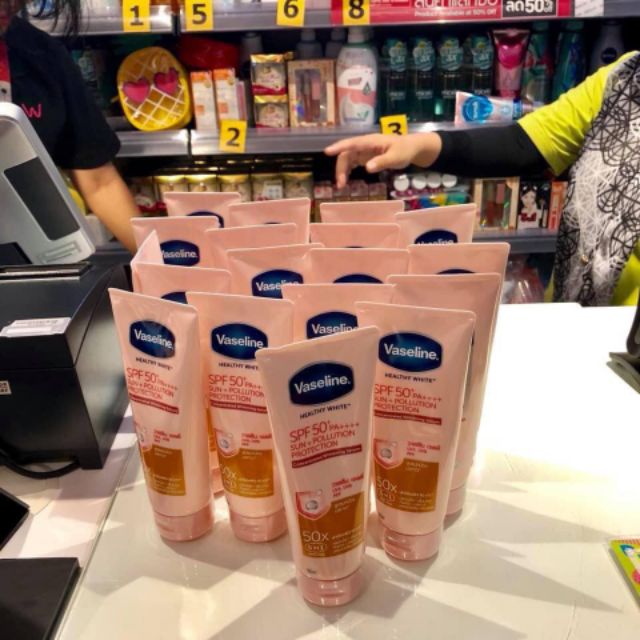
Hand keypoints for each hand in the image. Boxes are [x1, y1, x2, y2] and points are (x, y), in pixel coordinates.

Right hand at [325, 133, 441, 187]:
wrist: (412, 148)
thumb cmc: (405, 150)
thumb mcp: (396, 157)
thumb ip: (381, 162)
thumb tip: (367, 168)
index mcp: (371, 141)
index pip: (352, 143)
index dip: (339, 147)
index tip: (327, 152)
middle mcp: (364, 145)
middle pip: (346, 154)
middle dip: (340, 168)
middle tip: (340, 184)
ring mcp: (364, 151)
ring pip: (347, 159)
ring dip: (342, 171)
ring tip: (342, 186)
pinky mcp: (365, 157)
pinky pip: (352, 163)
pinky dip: (347, 171)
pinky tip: (346, 181)